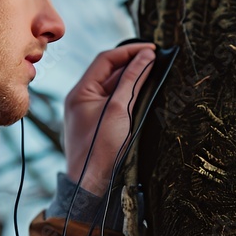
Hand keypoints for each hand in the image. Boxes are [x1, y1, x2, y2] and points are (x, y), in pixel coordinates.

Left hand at [64, 42, 155, 195]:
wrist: (92, 185)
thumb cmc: (101, 149)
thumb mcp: (120, 110)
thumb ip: (132, 80)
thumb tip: (145, 57)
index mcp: (80, 91)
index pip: (106, 60)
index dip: (129, 51)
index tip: (152, 50)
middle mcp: (81, 98)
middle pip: (109, 72)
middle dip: (132, 63)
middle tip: (155, 58)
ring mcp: (89, 112)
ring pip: (113, 86)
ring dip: (132, 78)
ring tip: (154, 72)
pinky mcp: (98, 123)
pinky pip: (114, 101)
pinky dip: (129, 94)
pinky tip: (144, 93)